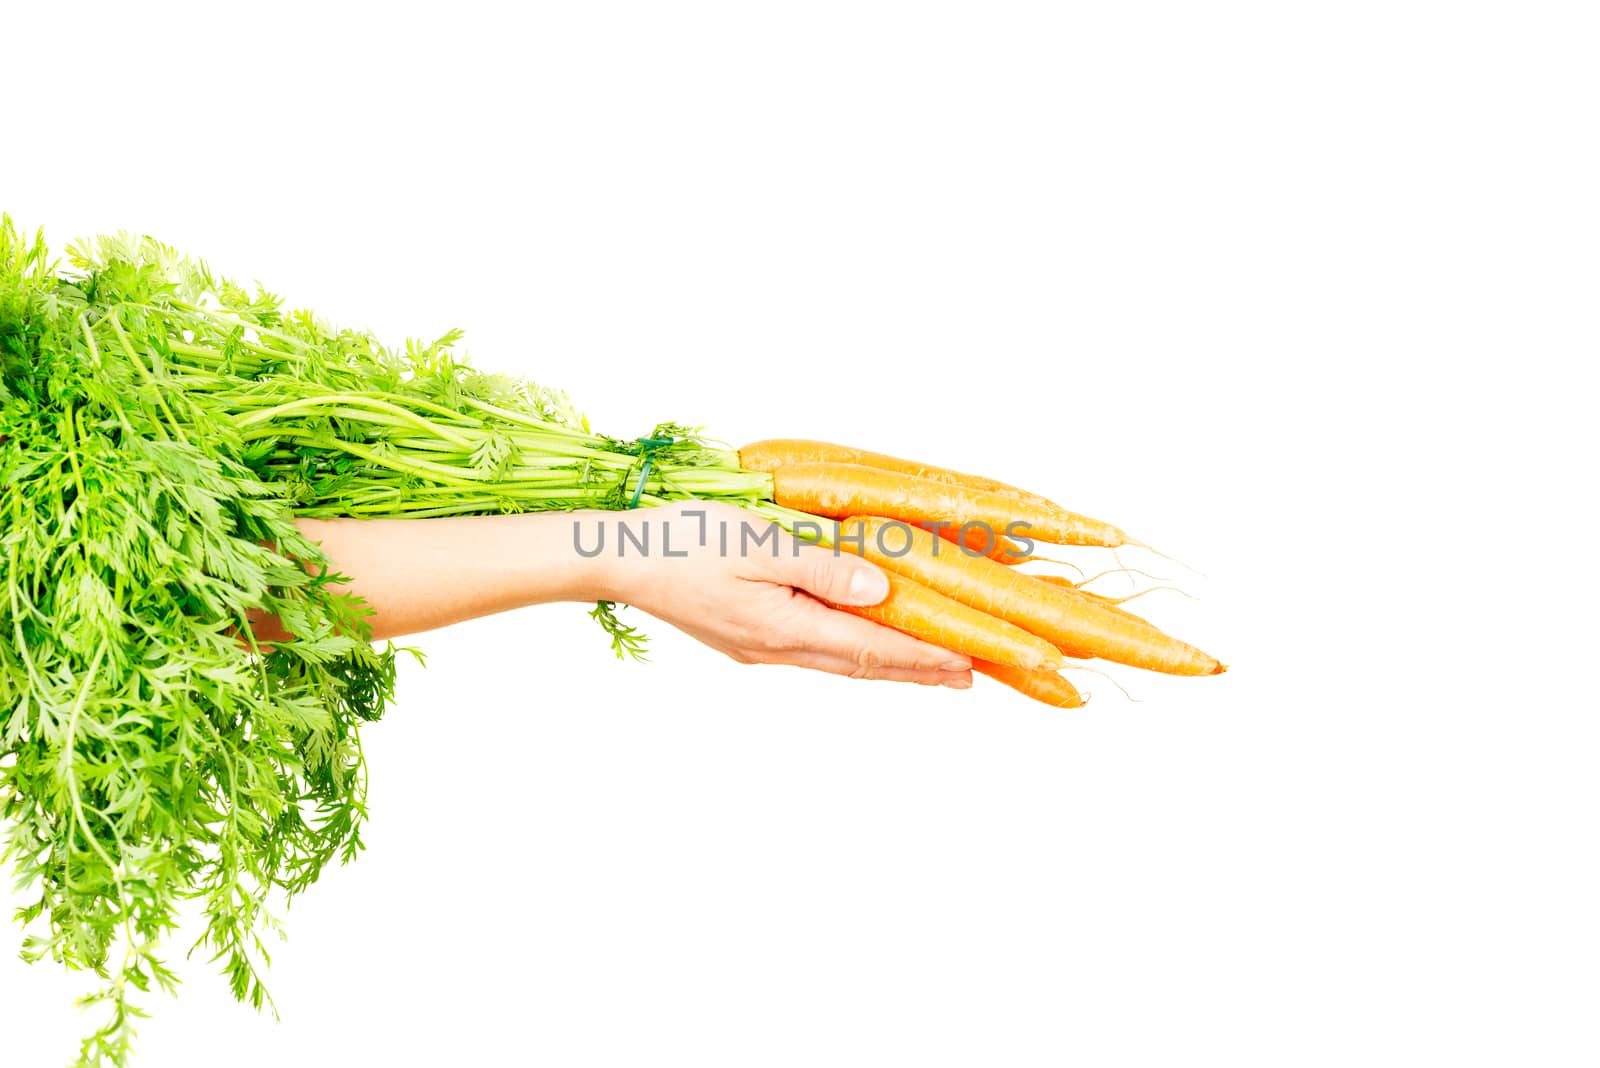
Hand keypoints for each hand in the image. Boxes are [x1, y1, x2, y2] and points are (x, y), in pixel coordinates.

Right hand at [589, 502, 972, 686]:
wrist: (618, 559)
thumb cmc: (682, 540)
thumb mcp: (756, 541)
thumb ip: (821, 567)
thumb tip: (879, 591)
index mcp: (783, 625)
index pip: (872, 645)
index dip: (925, 654)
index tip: (970, 660)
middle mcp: (777, 646)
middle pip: (863, 665)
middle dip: (919, 671)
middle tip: (970, 677)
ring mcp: (760, 646)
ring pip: (841, 662)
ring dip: (890, 667)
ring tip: (932, 670)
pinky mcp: (746, 637)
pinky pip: (817, 652)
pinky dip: (854, 654)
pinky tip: (864, 648)